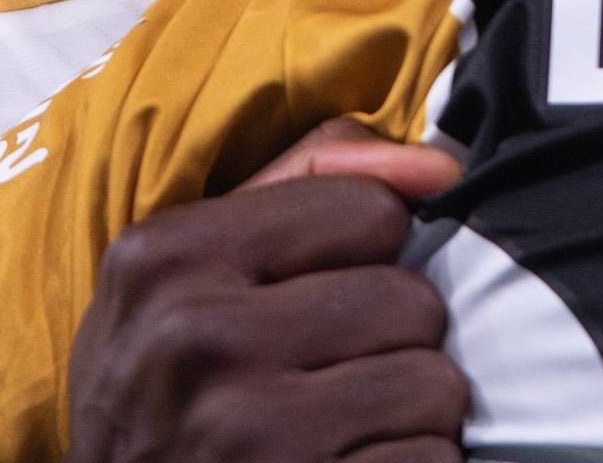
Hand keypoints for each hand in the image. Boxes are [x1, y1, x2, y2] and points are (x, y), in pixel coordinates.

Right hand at [65, 120, 467, 462]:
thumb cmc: (164, 384)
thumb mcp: (187, 270)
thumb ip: (309, 180)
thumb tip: (438, 168)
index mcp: (170, 257)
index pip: (372, 211)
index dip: (366, 254)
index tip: (323, 290)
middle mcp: (197, 338)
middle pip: (412, 301)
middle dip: (392, 340)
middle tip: (332, 373)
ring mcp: (245, 432)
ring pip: (434, 386)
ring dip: (407, 412)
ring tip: (342, 424)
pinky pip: (431, 461)